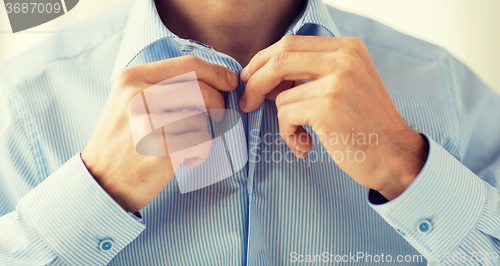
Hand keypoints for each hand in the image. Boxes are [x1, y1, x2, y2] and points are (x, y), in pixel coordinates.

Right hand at [82, 56, 237, 211]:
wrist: (101, 182)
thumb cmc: (123, 140)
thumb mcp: (129, 100)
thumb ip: (163, 85)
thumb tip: (212, 79)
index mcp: (132, 77)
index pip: (189, 65)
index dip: (216, 72)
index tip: (231, 82)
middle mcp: (138, 95)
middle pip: (201, 89)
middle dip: (218, 102)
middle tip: (216, 116)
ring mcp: (148, 122)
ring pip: (200, 118)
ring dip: (200, 133)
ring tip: (181, 143)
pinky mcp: (160, 149)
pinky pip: (198, 143)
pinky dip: (196, 153)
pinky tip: (179, 159)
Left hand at [240, 35, 427, 200]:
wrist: (395, 156)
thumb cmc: (365, 126)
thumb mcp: (345, 86)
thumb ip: (311, 75)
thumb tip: (266, 77)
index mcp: (348, 48)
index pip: (291, 43)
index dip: (263, 60)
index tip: (250, 77)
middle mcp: (344, 58)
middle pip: (279, 58)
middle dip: (255, 81)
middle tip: (247, 101)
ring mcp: (337, 81)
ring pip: (280, 94)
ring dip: (282, 121)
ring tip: (299, 136)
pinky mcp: (328, 106)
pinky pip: (285, 115)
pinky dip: (288, 134)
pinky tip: (305, 146)